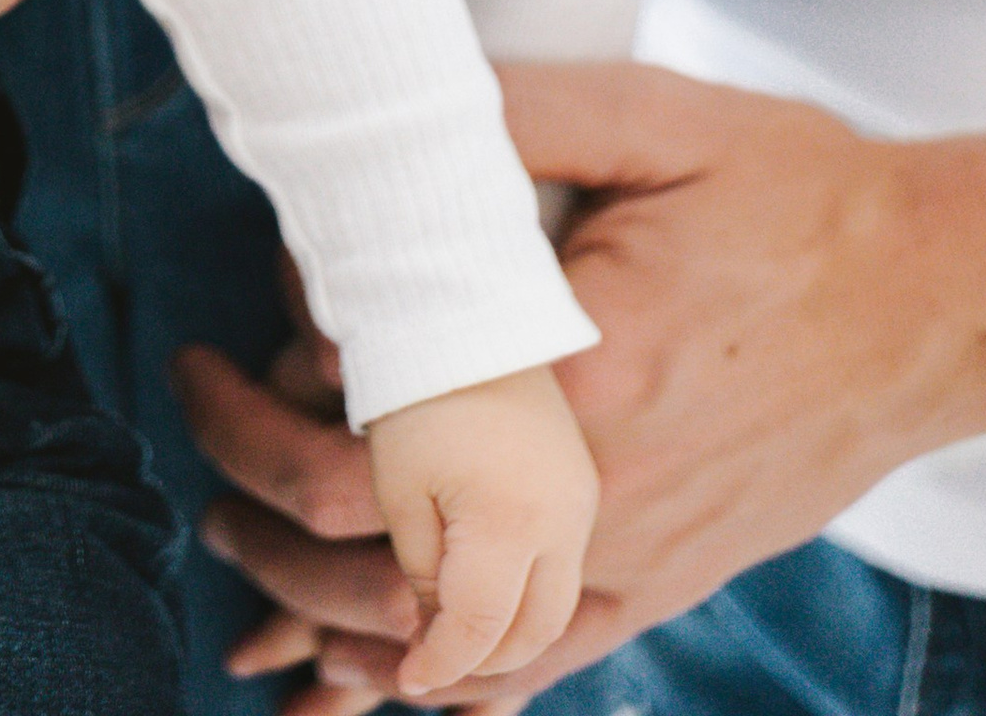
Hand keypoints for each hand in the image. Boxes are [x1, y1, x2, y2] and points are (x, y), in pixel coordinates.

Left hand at [184, 69, 985, 707]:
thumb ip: (507, 122)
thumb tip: (382, 137)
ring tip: (250, 554)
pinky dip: (443, 675)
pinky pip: (535, 663)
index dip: (261, 407)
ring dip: (324, 614)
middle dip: (259, 514)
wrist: (939, 294)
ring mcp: (635, 555)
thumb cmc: (795, 194)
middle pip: (372, 561)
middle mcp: (597, 491)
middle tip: (205, 432)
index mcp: (574, 372)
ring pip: (442, 642)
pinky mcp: (666, 582)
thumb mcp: (651, 119)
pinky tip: (375, 657)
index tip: (221, 345)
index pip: (361, 439)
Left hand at [366, 368, 594, 697]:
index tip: (407, 676)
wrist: (465, 308)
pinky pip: (566, 566)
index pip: (478, 629)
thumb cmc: (417, 393)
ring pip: (557, 607)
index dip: (438, 662)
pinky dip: (529, 597)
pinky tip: (491, 598)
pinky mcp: (584, 485)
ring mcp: (582, 503)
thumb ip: (422, 574)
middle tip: (429, 665)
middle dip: (482, 661)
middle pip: (532, 632)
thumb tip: (432, 633)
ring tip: (456, 637)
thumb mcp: (401, 489)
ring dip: (511, 635)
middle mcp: (564, 520)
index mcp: (512, 521)